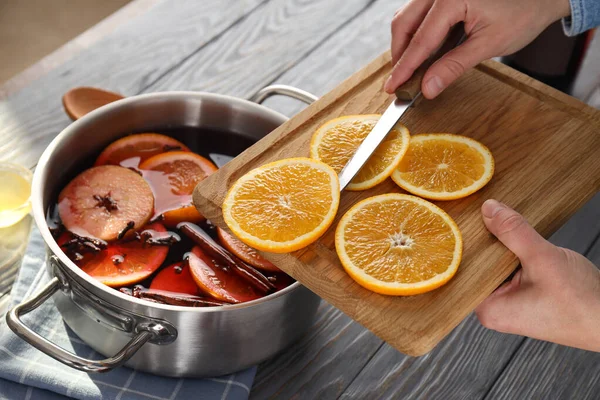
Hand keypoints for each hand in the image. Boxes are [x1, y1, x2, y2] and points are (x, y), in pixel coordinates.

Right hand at [384, 0, 571, 97]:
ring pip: (406, 16)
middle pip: (404, 23)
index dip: (404, 67)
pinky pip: (418, 12)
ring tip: (411, 69)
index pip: (420, 40)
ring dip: (405, 43)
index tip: (393, 87)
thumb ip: (453, 66)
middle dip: (400, 54)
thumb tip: (428, 87)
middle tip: (399, 81)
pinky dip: (416, 33)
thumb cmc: (524, 12)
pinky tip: (422, 52)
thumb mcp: (488, 44)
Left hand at [475, 200, 599, 351]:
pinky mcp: (524, 299)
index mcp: (488, 309)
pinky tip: (519, 239)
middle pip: (479, 265)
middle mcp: (494, 310)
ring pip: (496, 265)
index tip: (466, 217)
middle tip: (488, 214)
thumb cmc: (583, 303)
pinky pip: (510, 270)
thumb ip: (514, 232)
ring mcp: (509, 305)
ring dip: (504, 247)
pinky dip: (515, 255)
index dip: (467, 241)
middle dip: (487, 242)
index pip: (464, 268)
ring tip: (505, 224)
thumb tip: (489, 209)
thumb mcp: (544, 259)